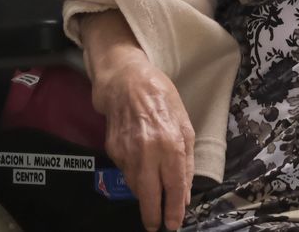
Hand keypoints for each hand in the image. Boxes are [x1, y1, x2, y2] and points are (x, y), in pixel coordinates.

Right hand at [87, 38, 195, 231]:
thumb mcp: (185, 125)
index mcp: (170, 143)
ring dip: (144, 195)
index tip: (173, 224)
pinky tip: (140, 165)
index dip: (173, 209)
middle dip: (153, 215)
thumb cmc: (161, 98)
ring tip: (152, 195)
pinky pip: (125, 172)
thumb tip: (184, 194)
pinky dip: (134, 176)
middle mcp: (147, 151)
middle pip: (149, 195)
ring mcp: (126, 151)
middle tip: (157, 226)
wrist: (125, 81)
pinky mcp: (112, 150)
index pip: (173, 187)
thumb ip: (187, 161)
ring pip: (135, 187)